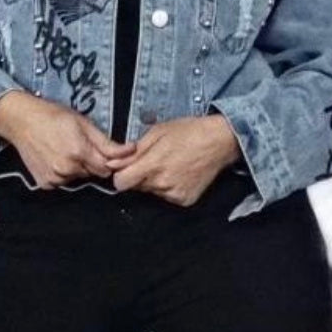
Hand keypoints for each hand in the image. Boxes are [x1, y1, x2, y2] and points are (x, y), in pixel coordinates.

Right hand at [0, 92, 134, 189]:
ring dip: (77, 168)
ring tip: (64, 149)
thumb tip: (130, 151)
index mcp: (79, 152)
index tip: (103, 151)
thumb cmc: (52, 116)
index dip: (107, 160)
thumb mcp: (83, 123)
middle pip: (93, 173)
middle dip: (91, 162)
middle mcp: (67, 169)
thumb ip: (106, 143)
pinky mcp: (45, 183)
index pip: (106, 168)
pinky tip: (55, 158)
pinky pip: (63, 182)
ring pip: (78, 178)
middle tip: (79, 145)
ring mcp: (55, 178)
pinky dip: (63, 173)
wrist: (21, 121)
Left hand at [103, 115, 240, 204]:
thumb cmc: (189, 132)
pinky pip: (166, 197)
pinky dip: (168, 187)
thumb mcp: (156, 133)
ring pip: (151, 192)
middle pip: (136, 187)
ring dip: (154, 182)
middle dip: (139, 176)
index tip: (126, 169)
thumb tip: (112, 164)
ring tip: (170, 165)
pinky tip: (179, 174)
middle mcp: (163, 183)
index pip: (121, 183)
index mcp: (153, 165)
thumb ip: (132, 152)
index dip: (120, 175)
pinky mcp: (185, 200)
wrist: (220, 141)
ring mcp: (175, 194)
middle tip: (154, 161)